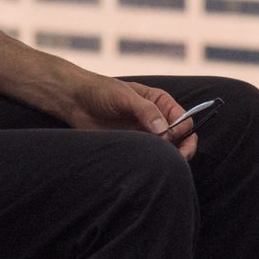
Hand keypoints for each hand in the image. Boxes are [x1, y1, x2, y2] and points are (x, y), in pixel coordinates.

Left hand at [53, 75, 198, 159]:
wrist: (75, 102)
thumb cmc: (101, 91)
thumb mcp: (125, 97)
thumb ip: (145, 111)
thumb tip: (164, 130)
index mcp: (160, 103)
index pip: (184, 120)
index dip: (182, 130)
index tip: (171, 138)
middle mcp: (156, 119)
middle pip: (180, 138)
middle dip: (182, 149)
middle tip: (178, 160)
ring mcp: (145, 135)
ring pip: (166, 151)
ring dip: (166, 157)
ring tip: (159, 164)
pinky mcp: (132, 147)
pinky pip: (147, 158)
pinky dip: (150, 163)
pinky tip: (145, 166)